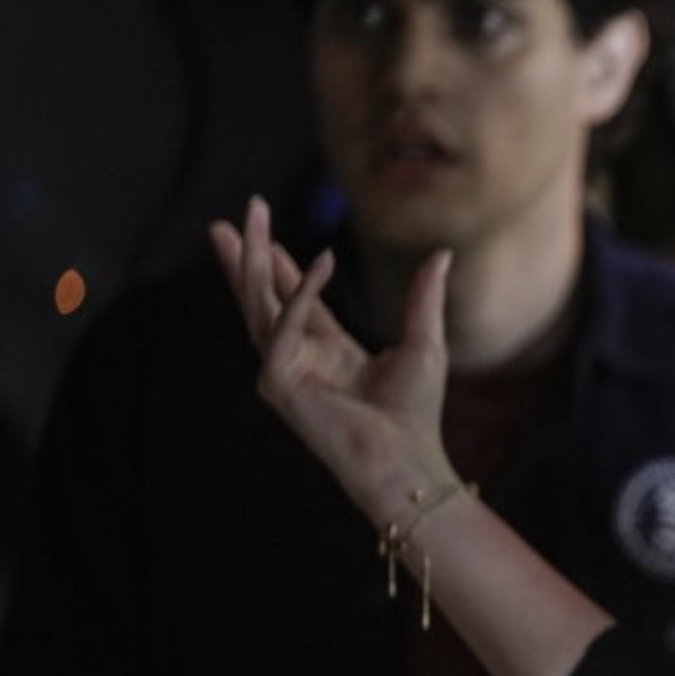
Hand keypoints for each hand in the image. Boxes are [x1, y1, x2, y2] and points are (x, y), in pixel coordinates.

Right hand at [208, 195, 459, 523]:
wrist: (407, 459)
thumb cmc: (415, 413)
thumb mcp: (424, 342)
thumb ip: (424, 298)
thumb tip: (442, 254)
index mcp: (329, 350)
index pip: (296, 299)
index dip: (280, 265)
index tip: (263, 231)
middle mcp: (301, 357)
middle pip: (264, 297)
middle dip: (245, 256)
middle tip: (232, 216)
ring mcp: (284, 370)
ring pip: (257, 305)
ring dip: (247, 263)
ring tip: (237, 223)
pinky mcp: (279, 383)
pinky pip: (282, 330)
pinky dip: (299, 296)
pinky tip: (319, 263)